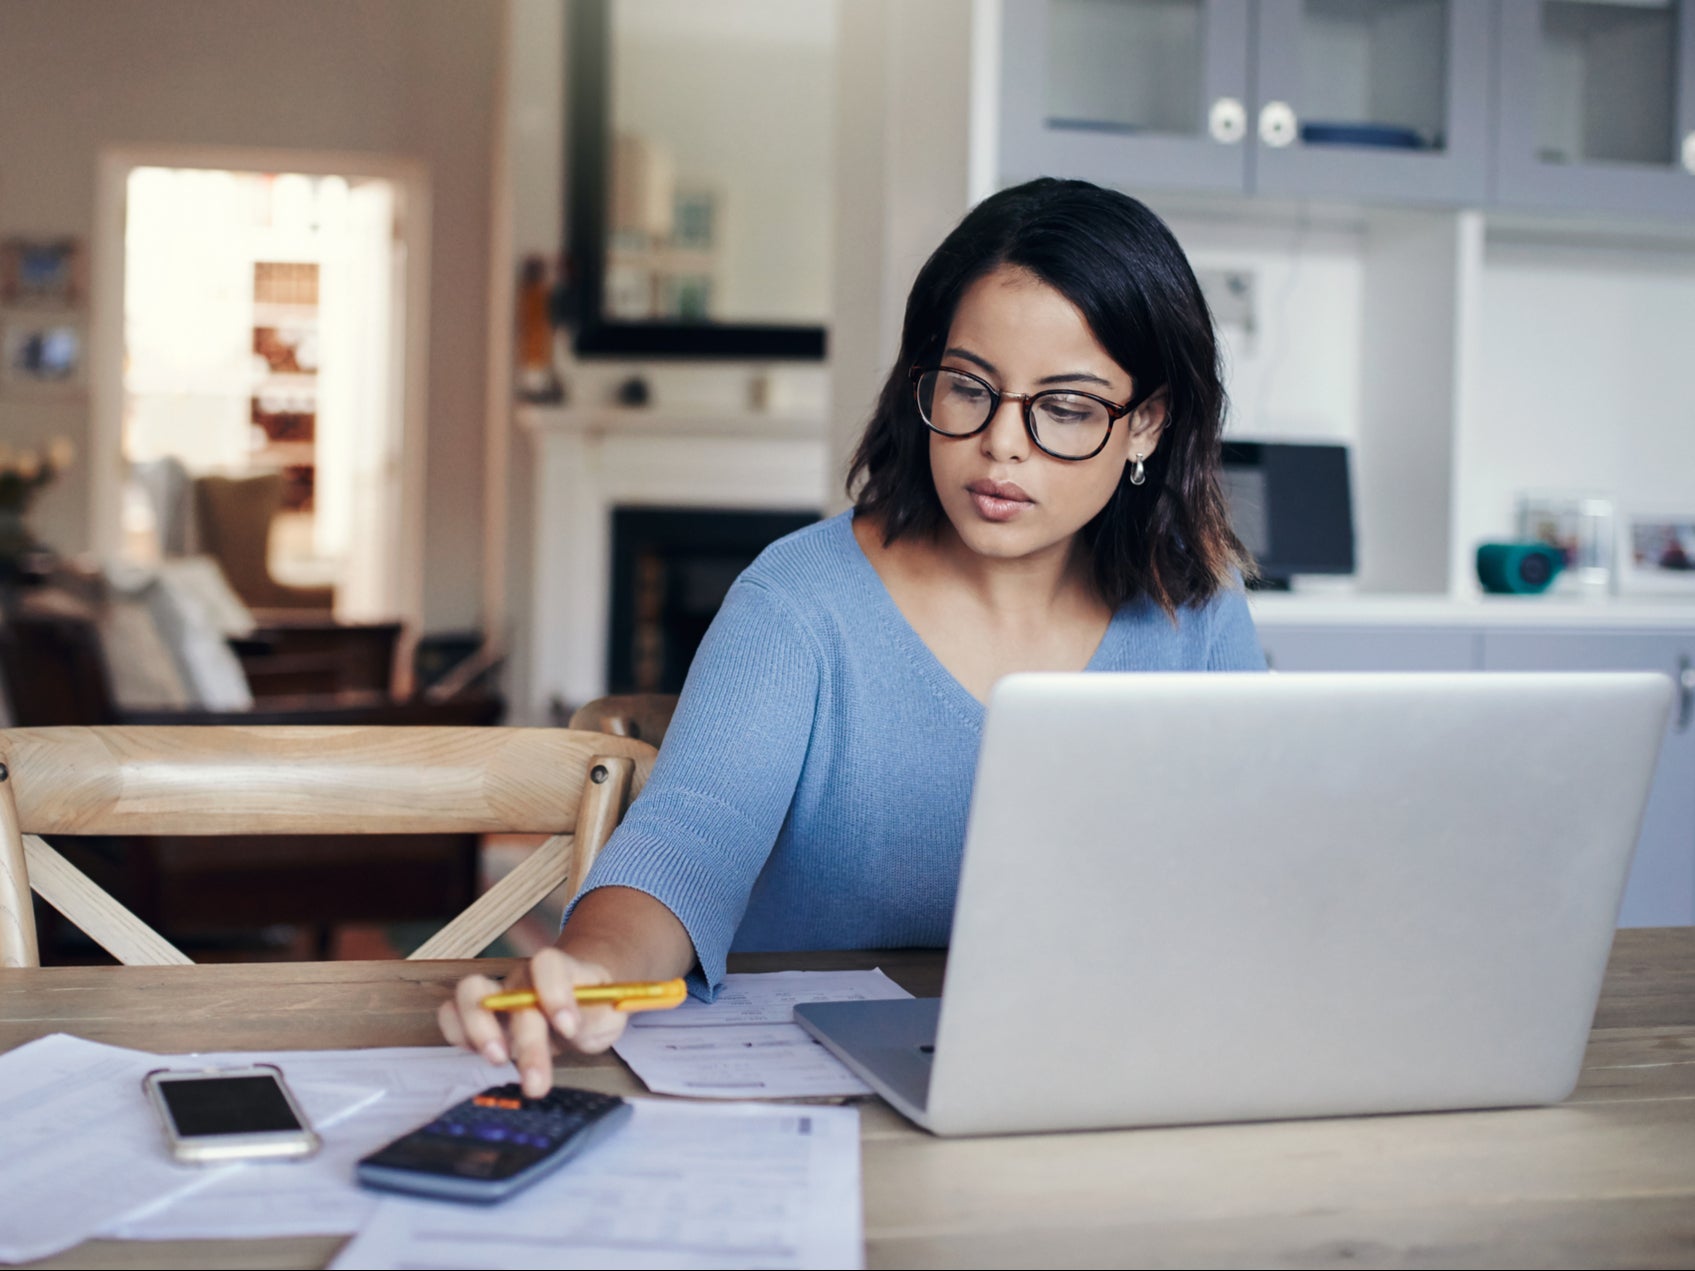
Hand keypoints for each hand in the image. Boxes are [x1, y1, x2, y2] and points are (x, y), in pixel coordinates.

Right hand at [437, 948, 633, 1097]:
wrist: (580, 1005)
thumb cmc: (594, 1009)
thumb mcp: (610, 1015)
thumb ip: (596, 1017)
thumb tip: (572, 1028)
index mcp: (561, 970)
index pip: (548, 963)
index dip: (554, 992)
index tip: (569, 1027)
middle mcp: (525, 978)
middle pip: (513, 994)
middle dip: (525, 1040)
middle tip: (536, 1081)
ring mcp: (498, 994)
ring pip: (470, 992)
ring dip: (478, 1029)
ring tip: (498, 1060)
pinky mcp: (478, 1016)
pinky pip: (451, 1014)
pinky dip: (457, 1034)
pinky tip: (480, 1056)